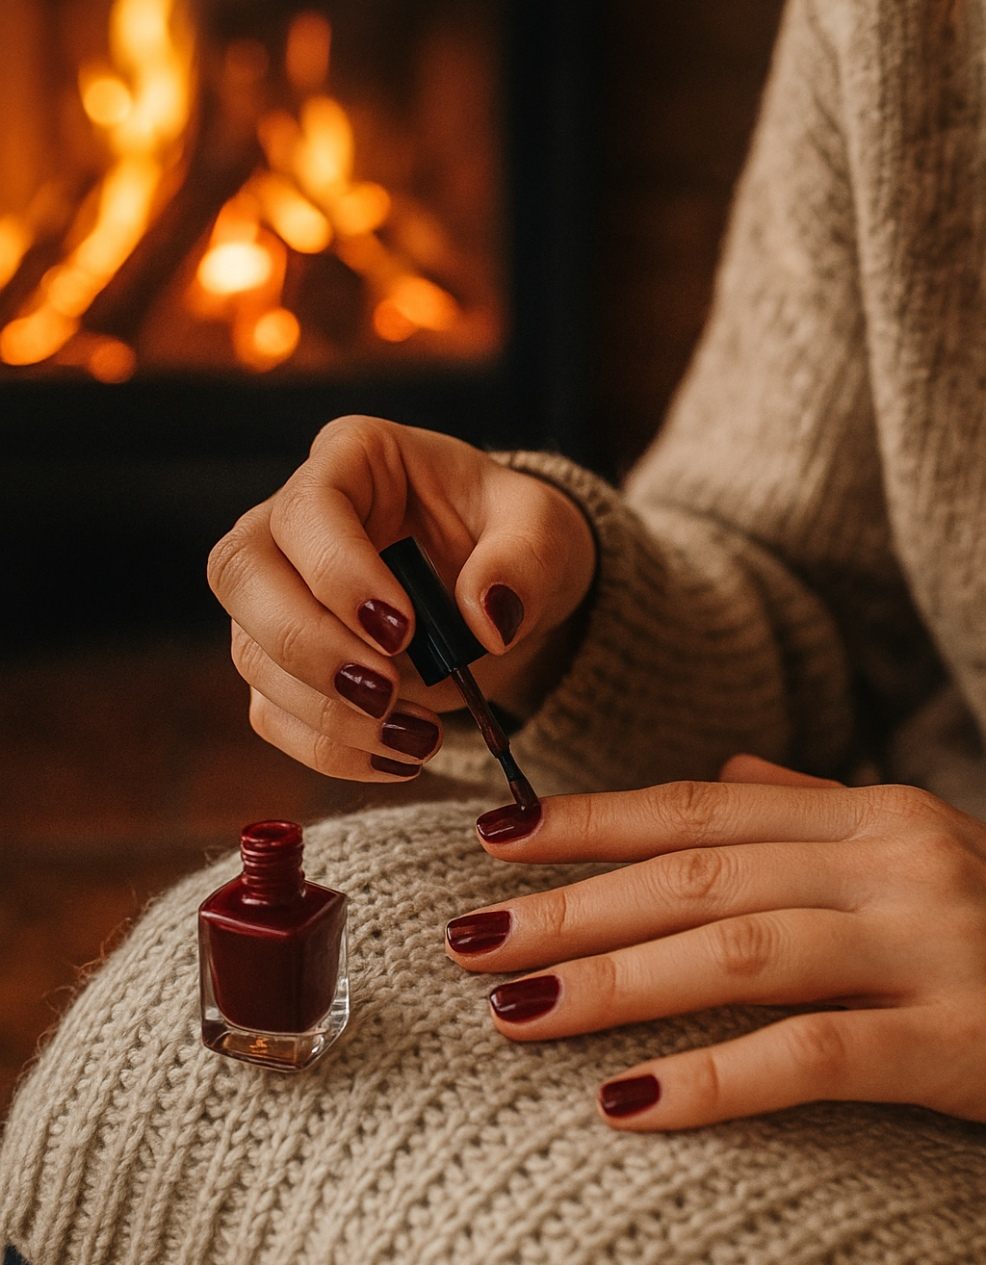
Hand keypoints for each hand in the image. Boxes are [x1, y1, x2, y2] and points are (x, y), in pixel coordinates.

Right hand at [207, 416, 595, 781]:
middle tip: (385, 694)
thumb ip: (524, 563)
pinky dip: (329, 748)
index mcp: (353, 460)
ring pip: (253, 653)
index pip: (308, 508)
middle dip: (309, 646)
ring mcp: (277, 595)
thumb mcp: (544, 533)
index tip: (403, 632)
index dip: (339, 572)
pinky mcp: (284, 663)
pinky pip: (274, 713)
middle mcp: (293, 522)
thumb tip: (487, 618)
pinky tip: (396, 757)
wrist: (507, 594)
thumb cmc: (515, 539)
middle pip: (242, 575)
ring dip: (327, 712)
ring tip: (417, 738)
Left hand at [445, 755, 985, 1130]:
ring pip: (737, 951)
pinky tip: (625, 1104)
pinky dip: (714, 1077)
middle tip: (470, 935)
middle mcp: (896, 861)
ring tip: (514, 1010)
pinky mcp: (960, 1038)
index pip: (700, 806)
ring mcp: (931, 943)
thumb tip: (728, 770)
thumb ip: (819, 810)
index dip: (592, 820)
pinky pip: (814, 1055)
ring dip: (612, 982)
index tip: (498, 837)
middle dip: (572, 905)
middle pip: (697, 875)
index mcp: (873, 815)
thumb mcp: (920, 849)